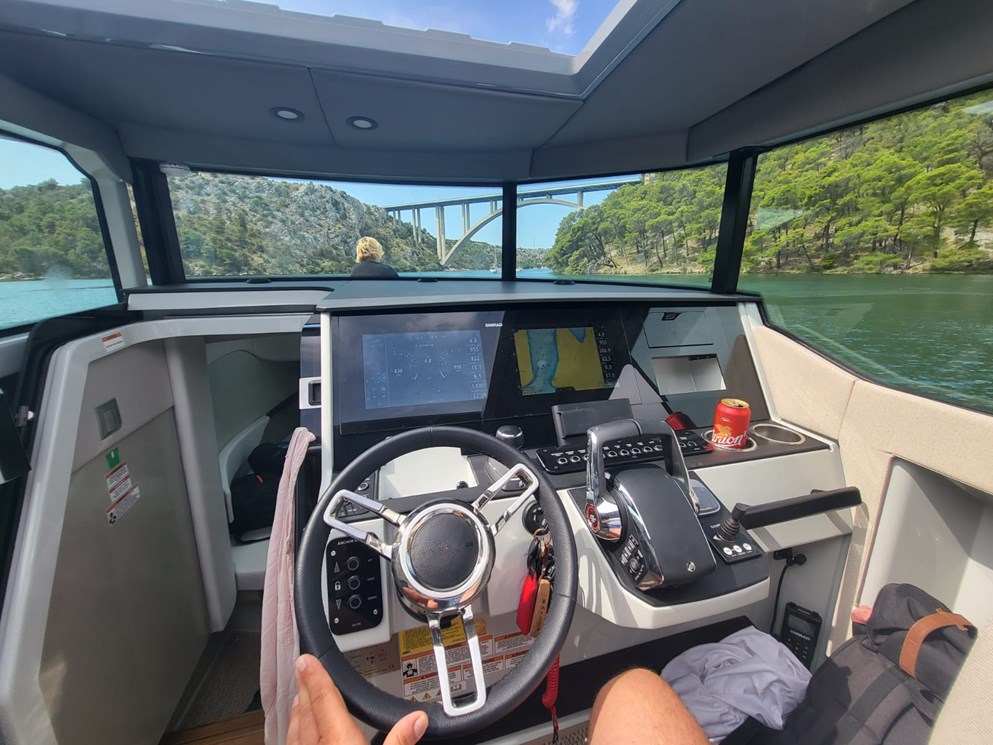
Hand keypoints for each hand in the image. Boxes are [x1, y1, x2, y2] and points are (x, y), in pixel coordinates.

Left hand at [288, 654, 428, 744]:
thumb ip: (401, 741)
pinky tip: (299, 736)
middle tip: (303, 669)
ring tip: (301, 699)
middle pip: (307, 711)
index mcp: (339, 741)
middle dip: (306, 689)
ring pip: (295, 731)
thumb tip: (418, 719)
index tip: (307, 659)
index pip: (324, 700)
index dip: (316, 676)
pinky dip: (295, 736)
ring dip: (299, 712)